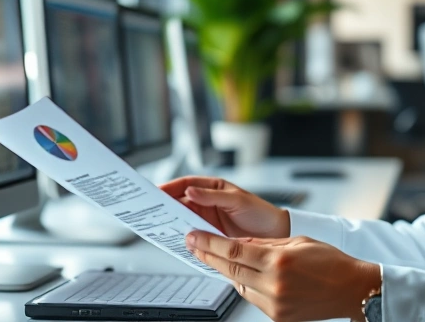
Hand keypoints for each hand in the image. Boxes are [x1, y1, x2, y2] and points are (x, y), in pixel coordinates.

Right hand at [160, 176, 289, 238]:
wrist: (275, 234)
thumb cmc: (260, 212)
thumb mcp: (237, 200)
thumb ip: (213, 196)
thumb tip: (190, 191)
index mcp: (213, 188)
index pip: (185, 184)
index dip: (169, 187)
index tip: (155, 192)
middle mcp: (207, 202)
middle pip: (180, 202)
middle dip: (164, 205)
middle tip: (148, 209)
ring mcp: (207, 219)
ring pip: (183, 218)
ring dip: (171, 221)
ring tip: (156, 224)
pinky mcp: (210, 235)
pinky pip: (192, 234)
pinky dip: (182, 236)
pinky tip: (174, 239)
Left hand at [185, 231, 380, 321]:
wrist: (352, 289)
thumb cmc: (331, 263)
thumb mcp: (297, 242)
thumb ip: (264, 243)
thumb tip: (238, 242)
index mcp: (279, 261)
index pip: (233, 251)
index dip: (209, 243)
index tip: (194, 236)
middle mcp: (274, 284)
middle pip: (230, 269)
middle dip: (208, 256)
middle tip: (194, 244)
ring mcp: (275, 304)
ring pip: (239, 285)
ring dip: (228, 271)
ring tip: (220, 257)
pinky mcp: (277, 317)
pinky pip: (252, 298)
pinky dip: (246, 285)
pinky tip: (247, 275)